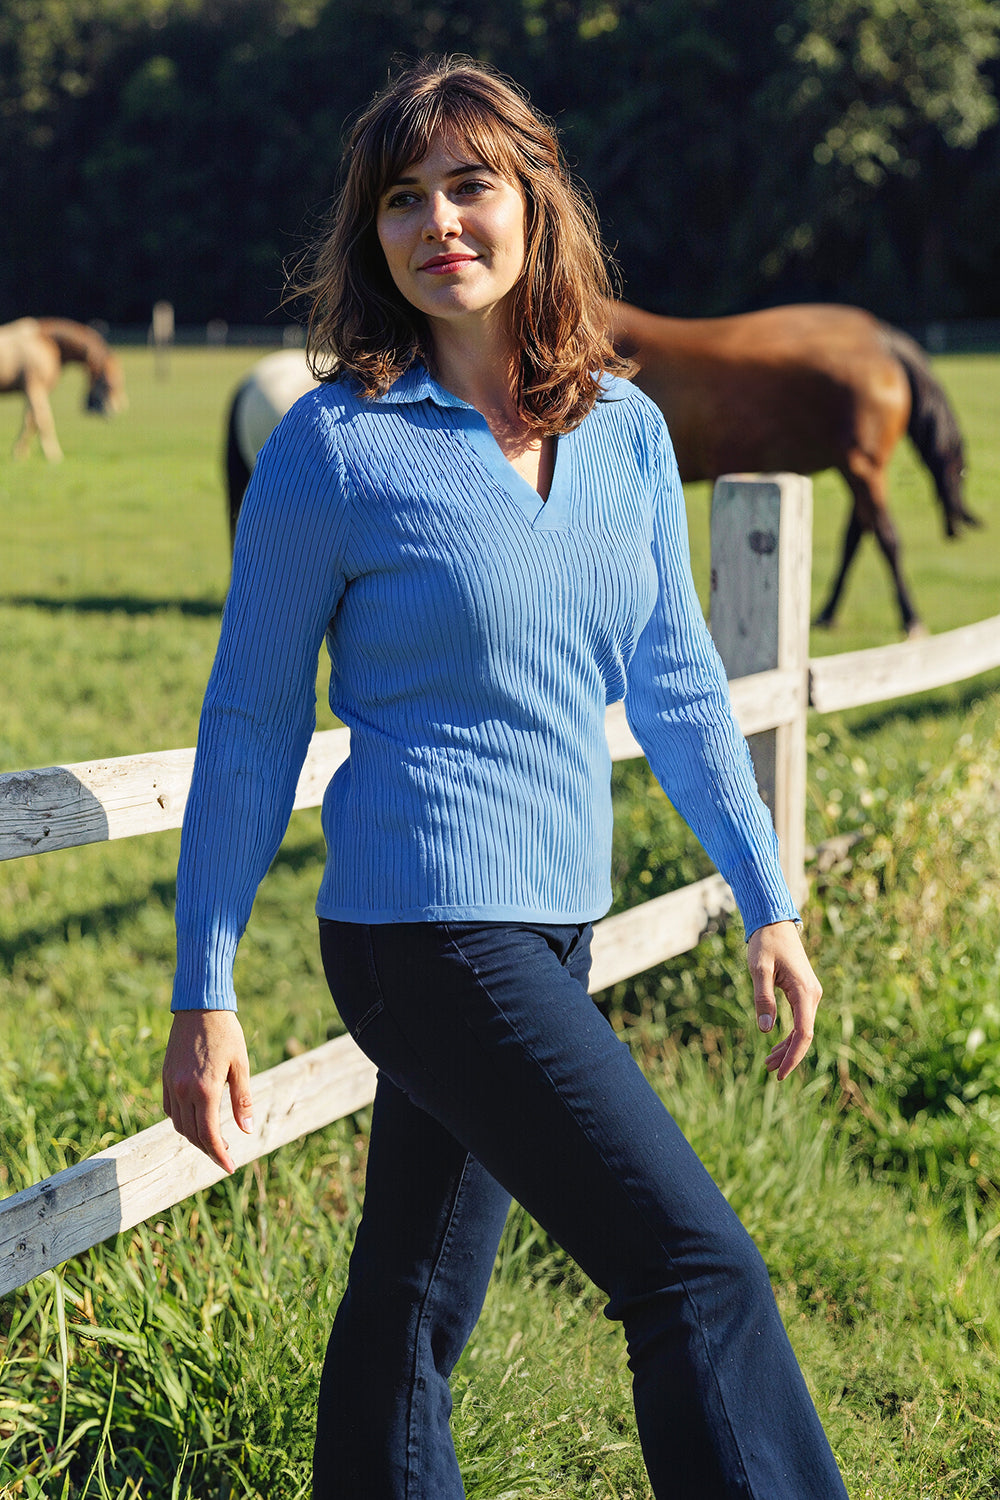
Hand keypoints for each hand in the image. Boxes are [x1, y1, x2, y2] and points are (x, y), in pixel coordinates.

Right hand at [162, 1010, 252, 1172]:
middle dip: (208, 1150)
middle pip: (192, 1134)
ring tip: (213, 1140)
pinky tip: (195, 1119)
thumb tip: (246, 1131)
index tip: (229, 1167)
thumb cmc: (226, 1033)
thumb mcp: (241, 1065)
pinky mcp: (166, 1076)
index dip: (219, 1155)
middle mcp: (184, 1090)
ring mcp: (172, 1083)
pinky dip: (181, 1120)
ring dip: (194, 1137)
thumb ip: (242, 1100)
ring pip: (178, 1124)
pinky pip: (170, 1108)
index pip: (208, 1134)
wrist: (200, 1006)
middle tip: (224, 1156)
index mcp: (205, 1089)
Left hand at [746, 921, 821, 1081]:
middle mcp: (813, 995)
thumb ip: (763, 998)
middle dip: (788, 1055)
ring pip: (803, 1029)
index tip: (780, 1074)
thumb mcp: (759, 969)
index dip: (793, 1056)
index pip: (804, 1034)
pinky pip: (800, 1020)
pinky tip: (776, 1044)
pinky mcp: (805, 992)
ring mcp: (811, 994)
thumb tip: (766, 1030)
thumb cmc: (766, 943)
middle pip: (804, 1035)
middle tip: (769, 1071)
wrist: (775, 922)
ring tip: (769, 1062)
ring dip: (788, 1047)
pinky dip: (789, 1034)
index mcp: (805, 992)